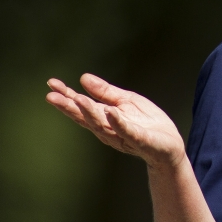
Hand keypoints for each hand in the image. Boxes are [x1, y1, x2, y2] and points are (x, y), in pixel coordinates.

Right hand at [46, 73, 186, 169]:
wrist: (170, 144)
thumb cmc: (147, 123)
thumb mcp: (127, 100)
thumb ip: (106, 92)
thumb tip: (83, 78)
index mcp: (104, 117)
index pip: (81, 106)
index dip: (66, 95)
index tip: (51, 83)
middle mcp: (108, 129)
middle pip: (85, 117)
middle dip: (69, 107)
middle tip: (52, 96)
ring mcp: (123, 136)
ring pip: (102, 125)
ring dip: (89, 112)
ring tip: (78, 99)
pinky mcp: (140, 140)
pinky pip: (127, 131)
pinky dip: (118, 123)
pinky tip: (110, 112)